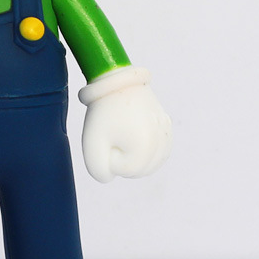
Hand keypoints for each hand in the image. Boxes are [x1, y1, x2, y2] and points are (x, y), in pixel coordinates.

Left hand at [79, 66, 171, 182]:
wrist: (114, 81)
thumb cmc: (102, 113)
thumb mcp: (92, 144)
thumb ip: (99, 171)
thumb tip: (111, 176)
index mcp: (144, 145)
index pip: (126, 170)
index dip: (110, 157)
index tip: (106, 137)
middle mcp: (160, 139)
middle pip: (142, 170)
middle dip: (124, 159)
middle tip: (113, 137)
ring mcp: (165, 131)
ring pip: (153, 163)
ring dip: (136, 158)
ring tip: (122, 138)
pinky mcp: (166, 124)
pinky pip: (161, 150)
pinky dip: (149, 152)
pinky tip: (136, 144)